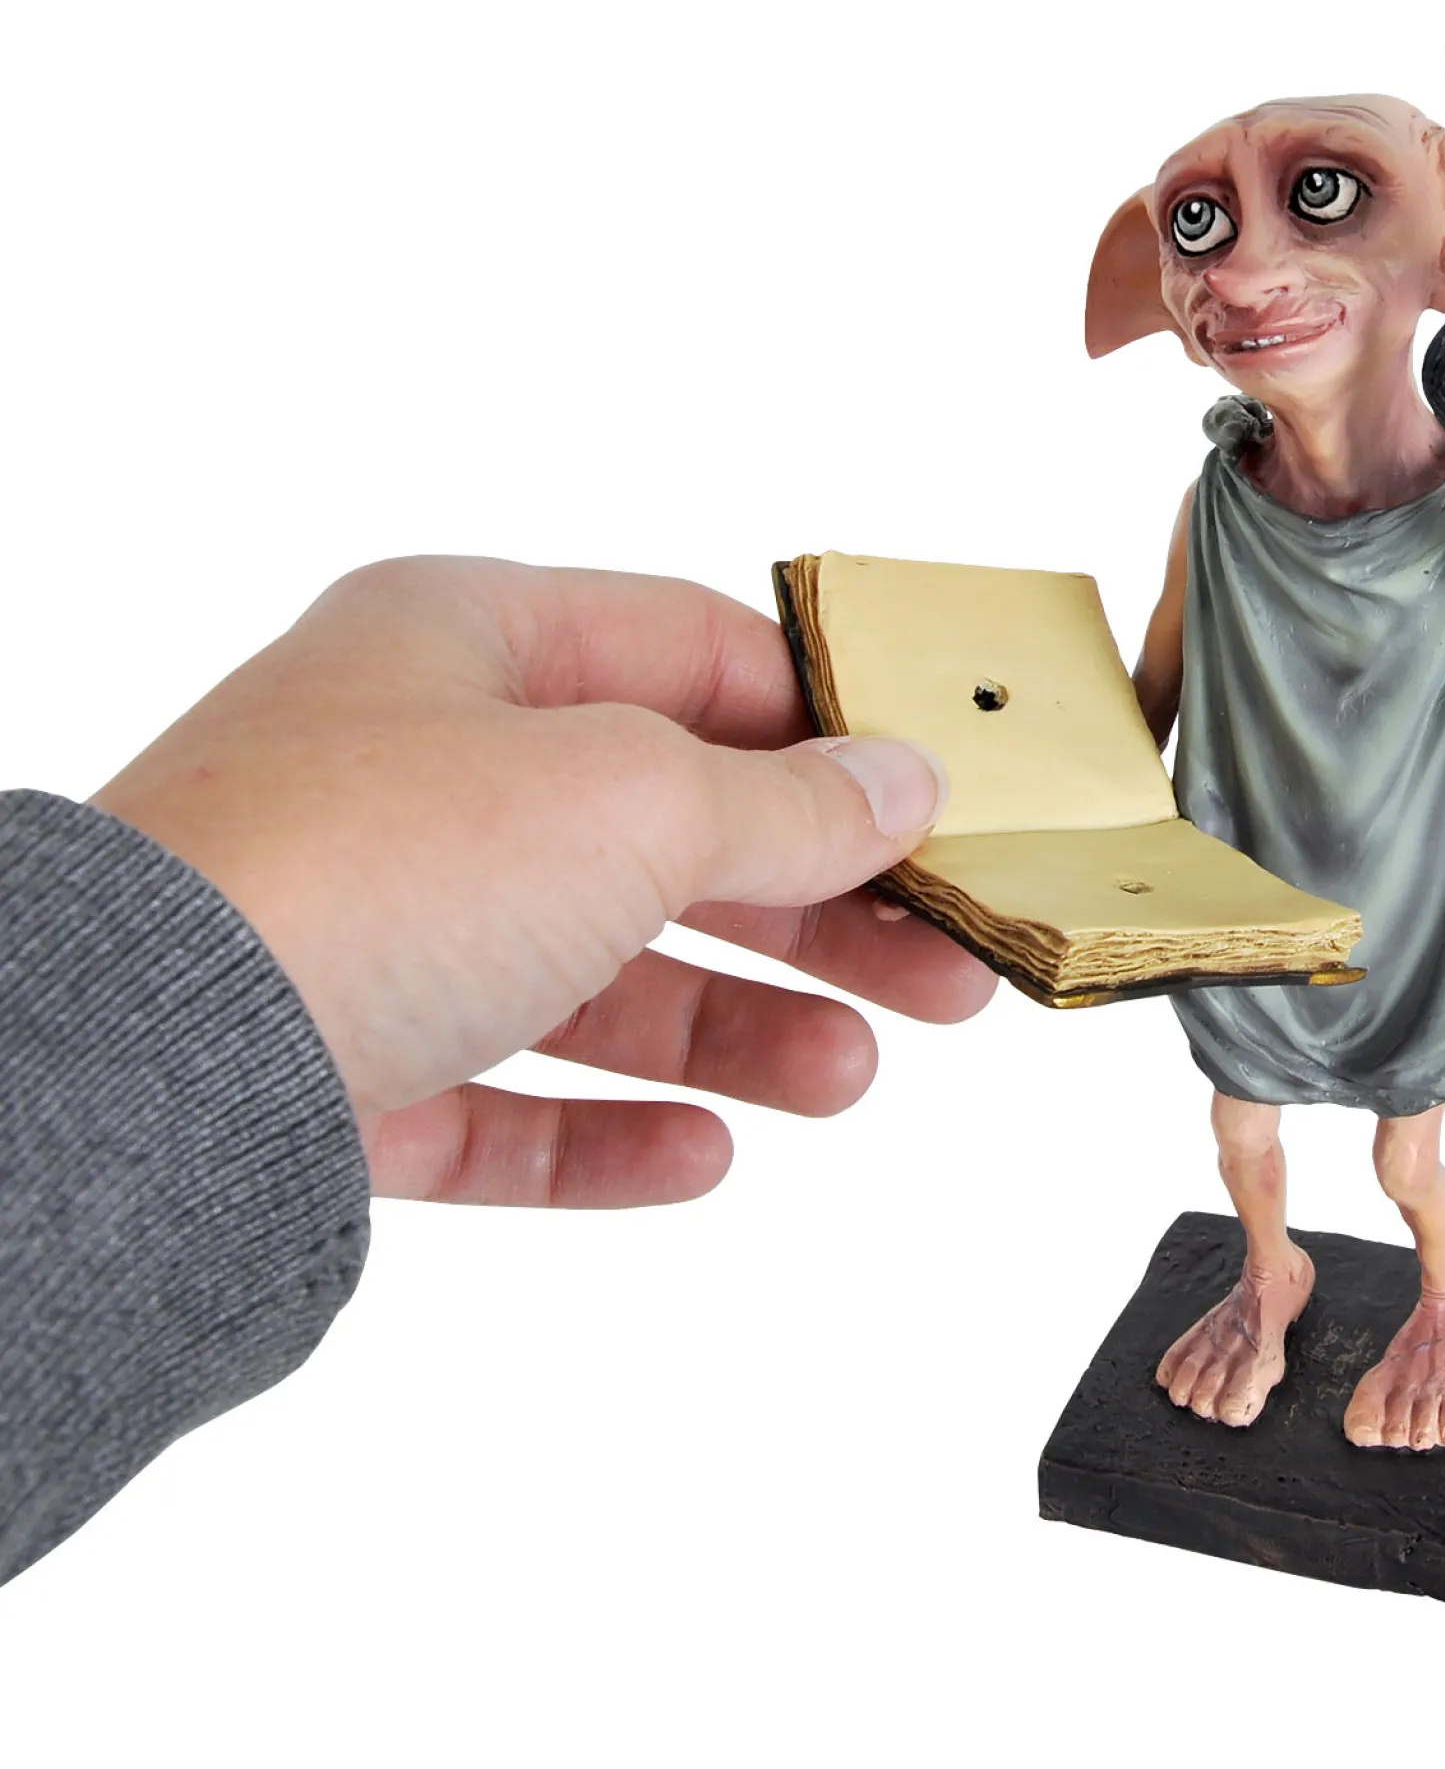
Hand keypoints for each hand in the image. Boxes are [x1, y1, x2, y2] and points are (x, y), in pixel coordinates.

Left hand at [93, 557, 993, 1205]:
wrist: (146, 1077)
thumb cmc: (362, 871)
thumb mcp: (632, 800)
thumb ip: (784, 801)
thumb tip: (899, 784)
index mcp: (469, 644)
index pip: (692, 656)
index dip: (826, 728)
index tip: (930, 803)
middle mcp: (419, 772)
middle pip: (666, 833)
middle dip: (816, 909)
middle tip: (941, 970)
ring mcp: (378, 925)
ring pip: (599, 975)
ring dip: (737, 1028)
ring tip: (845, 1078)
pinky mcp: (351, 1067)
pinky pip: (507, 1098)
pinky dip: (608, 1129)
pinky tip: (699, 1157)